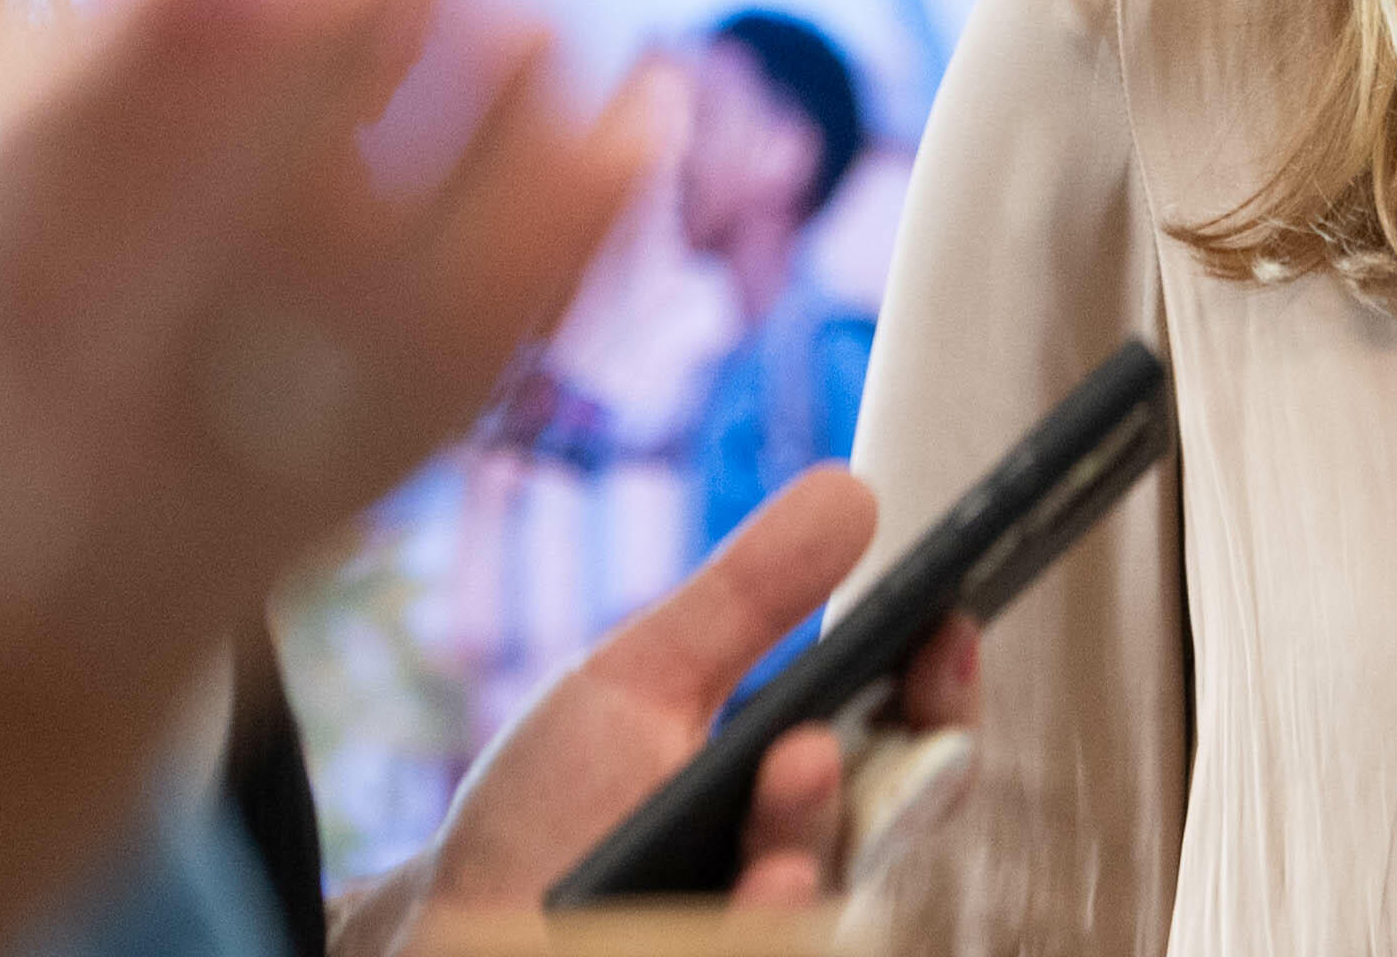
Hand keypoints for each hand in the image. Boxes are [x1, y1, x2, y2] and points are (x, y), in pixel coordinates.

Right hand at [0, 0, 652, 719]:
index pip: (99, 98)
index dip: (193, 7)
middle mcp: (128, 326)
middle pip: (298, 130)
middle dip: (370, 5)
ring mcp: (275, 394)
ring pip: (441, 203)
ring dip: (502, 74)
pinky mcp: (392, 447)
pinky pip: (529, 305)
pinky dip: (597, 192)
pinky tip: (640, 97)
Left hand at [349, 467, 978, 947]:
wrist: (450, 919)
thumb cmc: (548, 805)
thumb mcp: (644, 682)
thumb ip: (751, 597)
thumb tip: (852, 487)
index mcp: (799, 786)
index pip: (916, 745)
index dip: (944, 689)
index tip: (946, 625)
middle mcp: (798, 868)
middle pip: (900, 820)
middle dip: (909, 753)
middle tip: (887, 685)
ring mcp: (752, 925)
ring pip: (827, 896)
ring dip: (813, 829)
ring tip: (796, 761)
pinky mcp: (710, 955)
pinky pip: (764, 943)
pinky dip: (766, 915)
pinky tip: (759, 885)